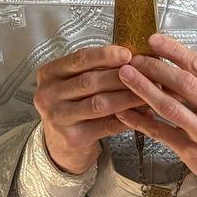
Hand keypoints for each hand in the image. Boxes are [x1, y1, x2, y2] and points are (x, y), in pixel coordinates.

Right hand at [34, 44, 146, 174]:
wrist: (58, 142)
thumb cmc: (72, 103)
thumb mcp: (73, 81)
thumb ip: (95, 69)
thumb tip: (132, 57)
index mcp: (49, 73)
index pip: (79, 59)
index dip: (105, 55)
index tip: (128, 54)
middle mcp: (48, 95)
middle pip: (90, 81)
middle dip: (121, 76)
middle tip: (145, 73)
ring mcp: (58, 118)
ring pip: (100, 103)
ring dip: (127, 97)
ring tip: (148, 92)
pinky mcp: (73, 138)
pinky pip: (106, 125)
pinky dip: (128, 118)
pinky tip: (143, 113)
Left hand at [116, 33, 196, 187]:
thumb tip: (176, 58)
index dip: (175, 51)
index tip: (154, 40)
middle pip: (183, 84)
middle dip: (155, 67)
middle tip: (135, 58)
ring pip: (170, 107)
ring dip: (144, 89)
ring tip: (125, 75)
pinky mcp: (191, 152)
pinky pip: (160, 133)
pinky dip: (140, 121)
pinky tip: (124, 111)